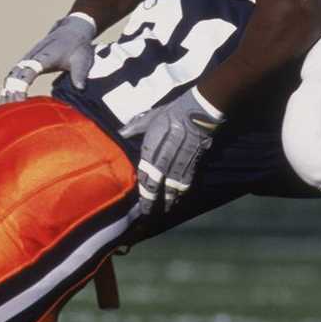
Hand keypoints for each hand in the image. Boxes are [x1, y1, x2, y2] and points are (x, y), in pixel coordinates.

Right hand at [0, 12, 96, 102]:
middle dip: (11, 93)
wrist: (72, 31)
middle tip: (11, 113)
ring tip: (4, 111)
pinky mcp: (27, 62)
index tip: (19, 100)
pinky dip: (9, 88)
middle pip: (15, 75)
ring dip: (7, 92)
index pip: (29, 70)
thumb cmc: (78, 47)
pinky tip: (6, 101)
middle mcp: (33, 57)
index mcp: (46, 56)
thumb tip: (80, 87)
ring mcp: (28, 59)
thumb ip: (80, 73)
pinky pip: (14, 76)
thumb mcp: (83, 59)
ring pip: (11, 76)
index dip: (22, 85)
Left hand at [119, 87, 223, 215]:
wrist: (199, 109)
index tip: (140, 199)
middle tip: (148, 212)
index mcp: (154, 143)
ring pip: (173, 183)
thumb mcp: (152, 116)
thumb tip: (121, 132)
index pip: (146, 169)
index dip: (143, 186)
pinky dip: (182, 190)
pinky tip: (178, 198)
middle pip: (158, 179)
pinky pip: (187, 178)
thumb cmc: (172, 112)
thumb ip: (136, 126)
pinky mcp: (194, 160)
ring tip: (164, 210)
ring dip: (168, 198)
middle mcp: (166, 153)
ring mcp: (181, 158)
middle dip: (153, 197)